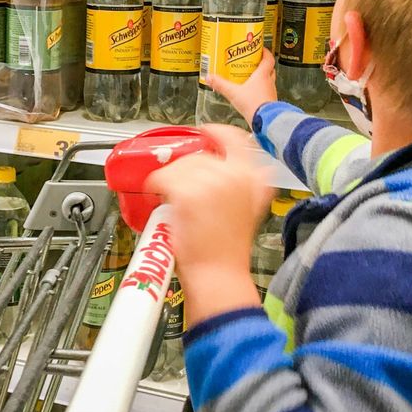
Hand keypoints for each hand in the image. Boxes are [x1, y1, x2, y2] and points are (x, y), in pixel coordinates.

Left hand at [143, 125, 273, 324]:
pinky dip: (155, 187)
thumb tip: (214, 167)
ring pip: (179, 166)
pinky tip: (160, 199)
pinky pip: (163, 178)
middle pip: (200, 155)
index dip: (215, 134)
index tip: (203, 134)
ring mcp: (214, 182)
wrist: (219, 277)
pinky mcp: (189, 192)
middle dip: (185, 170)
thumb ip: (237, 183)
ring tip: (173, 202)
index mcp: (256, 178)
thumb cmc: (226, 251)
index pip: (235, 138)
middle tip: (180, 189)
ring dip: (170, 181)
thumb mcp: (245, 208)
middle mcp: (239, 175)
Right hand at [207, 48, 277, 123]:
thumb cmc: (253, 105)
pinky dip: (260, 90)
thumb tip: (209, 77)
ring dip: (261, 78)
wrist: (264, 121)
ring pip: (268, 81)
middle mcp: (269, 82)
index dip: (264, 52)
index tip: (259, 49)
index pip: (268, 59)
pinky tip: (251, 94)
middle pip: (269, 69)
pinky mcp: (270, 103)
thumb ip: (220, 84)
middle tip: (252, 63)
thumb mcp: (233, 93)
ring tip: (249, 78)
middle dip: (261, 64)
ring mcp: (271, 93)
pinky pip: (266, 92)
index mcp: (262, 75)